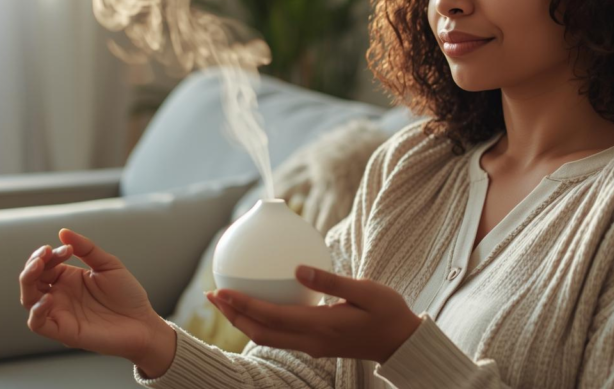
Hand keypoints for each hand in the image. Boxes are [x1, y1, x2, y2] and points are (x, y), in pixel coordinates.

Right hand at [19, 228, 173, 373]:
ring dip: (28, 281)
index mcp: (67, 278)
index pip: (46, 264)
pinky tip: (48, 298)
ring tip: (38, 267)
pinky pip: (37, 324)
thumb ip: (86, 249)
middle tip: (44, 254)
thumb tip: (62, 231)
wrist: (142, 322)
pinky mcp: (63, 331)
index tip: (68, 249)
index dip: (50, 254)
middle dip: (33, 264)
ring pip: (28, 299)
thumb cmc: (127, 295)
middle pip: (31, 280)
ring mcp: (60, 313)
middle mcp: (59, 295)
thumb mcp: (108, 264)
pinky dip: (36, 311)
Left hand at [206, 266, 421, 363]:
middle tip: (212, 296)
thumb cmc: (388, 312)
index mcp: (321, 326)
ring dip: (243, 320)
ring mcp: (312, 345)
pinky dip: (260, 321)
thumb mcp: (366, 290)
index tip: (221, 291)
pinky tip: (257, 303)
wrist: (401, 342)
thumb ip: (330, 281)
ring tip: (225, 301)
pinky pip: (279, 335)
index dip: (242, 304)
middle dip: (232, 315)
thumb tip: (298, 267)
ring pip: (266, 337)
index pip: (271, 317)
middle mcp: (311, 340)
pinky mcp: (315, 344)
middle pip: (260, 332)